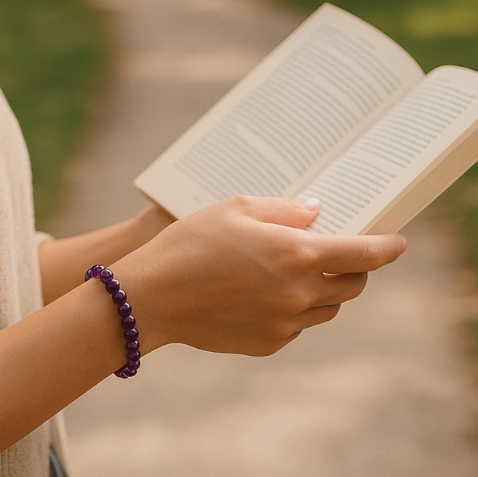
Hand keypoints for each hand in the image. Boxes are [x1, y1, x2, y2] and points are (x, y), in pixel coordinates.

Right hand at [112, 196, 406, 356]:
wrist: (154, 295)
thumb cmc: (191, 242)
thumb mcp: (235, 208)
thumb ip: (283, 209)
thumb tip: (315, 213)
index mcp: (297, 254)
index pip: (363, 254)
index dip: (386, 247)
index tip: (397, 243)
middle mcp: (299, 293)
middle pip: (352, 286)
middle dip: (354, 269)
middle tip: (340, 253)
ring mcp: (285, 323)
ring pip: (326, 309)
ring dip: (324, 290)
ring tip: (297, 272)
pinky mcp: (268, 342)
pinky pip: (296, 326)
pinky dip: (293, 309)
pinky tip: (263, 293)